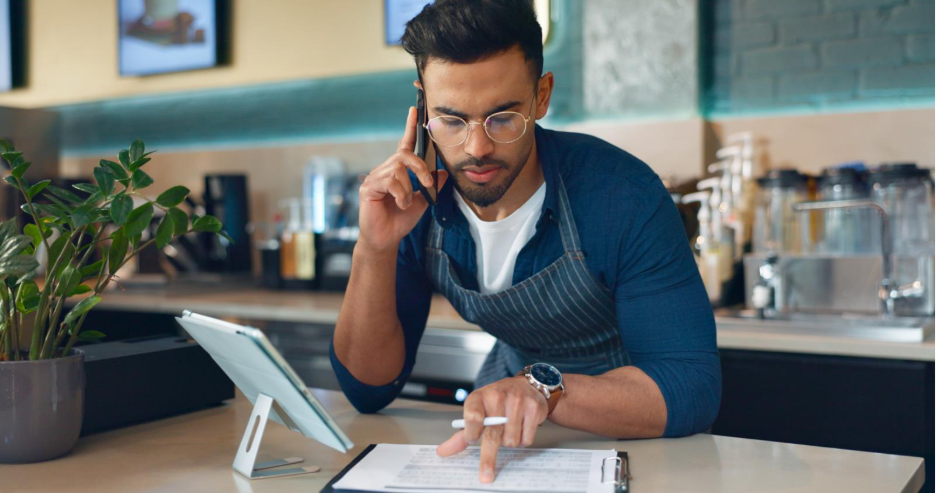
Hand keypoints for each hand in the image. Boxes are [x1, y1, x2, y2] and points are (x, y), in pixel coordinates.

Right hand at [357, 107, 448, 253]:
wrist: (386, 239)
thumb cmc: (400, 220)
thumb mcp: (422, 201)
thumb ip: (431, 186)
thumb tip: (444, 172)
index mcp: (397, 171)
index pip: (404, 145)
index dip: (409, 127)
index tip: (415, 109)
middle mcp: (384, 170)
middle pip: (404, 155)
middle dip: (419, 167)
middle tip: (427, 183)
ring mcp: (375, 178)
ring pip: (398, 169)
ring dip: (408, 187)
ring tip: (406, 202)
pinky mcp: (368, 188)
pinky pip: (390, 181)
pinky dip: (400, 194)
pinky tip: (398, 204)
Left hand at [436, 376, 547, 482]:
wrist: (525, 385)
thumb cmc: (496, 401)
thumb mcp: (476, 411)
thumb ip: (462, 434)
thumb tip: (443, 451)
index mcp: (479, 397)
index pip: (472, 416)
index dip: (471, 432)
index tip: (471, 439)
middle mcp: (498, 397)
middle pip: (492, 435)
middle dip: (488, 458)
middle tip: (486, 476)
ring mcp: (517, 402)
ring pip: (511, 441)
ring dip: (509, 442)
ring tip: (509, 428)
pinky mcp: (533, 409)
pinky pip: (526, 439)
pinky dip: (522, 439)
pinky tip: (521, 426)